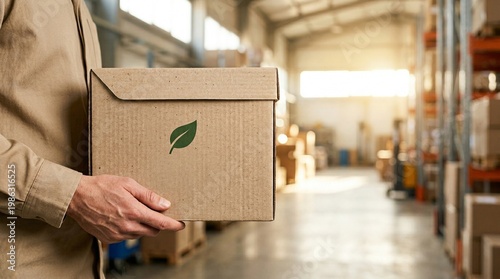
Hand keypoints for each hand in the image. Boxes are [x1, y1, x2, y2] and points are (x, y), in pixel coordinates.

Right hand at [67, 175, 184, 243]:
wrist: (77, 197)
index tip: (181, 225)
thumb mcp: (128, 184)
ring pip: (139, 234)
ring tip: (132, 210)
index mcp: (133, 212)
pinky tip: (122, 216)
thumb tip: (165, 205)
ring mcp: (117, 235)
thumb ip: (148, 196)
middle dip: (157, 223)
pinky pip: (127, 237)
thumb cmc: (102, 186)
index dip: (173, 225)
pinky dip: (130, 229)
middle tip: (154, 212)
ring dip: (142, 226)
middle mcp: (127, 226)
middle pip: (152, 231)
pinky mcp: (109, 239)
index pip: (160, 223)